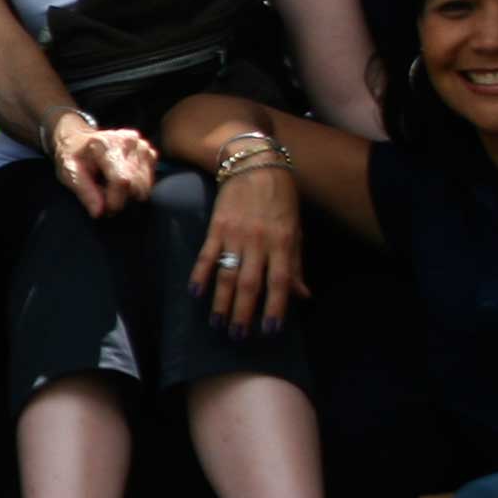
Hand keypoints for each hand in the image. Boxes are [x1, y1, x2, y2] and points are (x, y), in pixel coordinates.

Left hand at [48, 113, 157, 217]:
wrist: (80, 139)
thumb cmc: (73, 157)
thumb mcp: (69, 174)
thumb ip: (85, 192)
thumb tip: (99, 213)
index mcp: (105, 144)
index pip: (122, 180)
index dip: (116, 202)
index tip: (106, 211)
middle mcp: (128, 141)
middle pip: (137, 186)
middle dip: (122, 200)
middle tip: (105, 200)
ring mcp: (141, 146)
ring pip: (145, 186)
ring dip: (130, 195)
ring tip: (111, 189)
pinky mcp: (149, 152)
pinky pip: (149, 182)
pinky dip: (136, 187)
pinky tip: (121, 182)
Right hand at [190, 165, 306, 334]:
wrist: (254, 162)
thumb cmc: (280, 197)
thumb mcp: (295, 228)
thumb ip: (296, 263)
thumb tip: (302, 295)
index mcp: (282, 242)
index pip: (279, 281)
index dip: (275, 307)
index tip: (270, 330)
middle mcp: (259, 242)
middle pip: (250, 284)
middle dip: (244, 313)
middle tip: (238, 336)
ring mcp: (236, 235)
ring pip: (227, 275)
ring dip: (221, 302)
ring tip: (218, 323)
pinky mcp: (216, 227)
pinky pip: (206, 256)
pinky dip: (200, 276)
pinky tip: (195, 294)